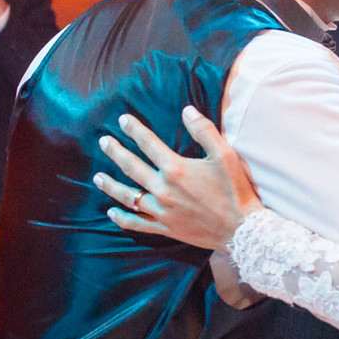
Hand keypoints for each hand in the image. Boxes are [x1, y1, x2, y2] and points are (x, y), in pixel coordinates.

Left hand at [93, 106, 262, 250]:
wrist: (241, 227)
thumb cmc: (235, 190)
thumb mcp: (225, 155)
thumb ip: (204, 131)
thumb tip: (187, 110)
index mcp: (176, 169)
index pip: (148, 144)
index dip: (134, 130)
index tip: (122, 120)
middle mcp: (163, 189)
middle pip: (131, 167)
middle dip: (115, 152)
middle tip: (103, 142)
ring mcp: (161, 211)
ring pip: (127, 196)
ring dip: (110, 185)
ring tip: (97, 176)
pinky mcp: (164, 227)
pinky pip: (136, 223)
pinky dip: (121, 218)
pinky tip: (111, 211)